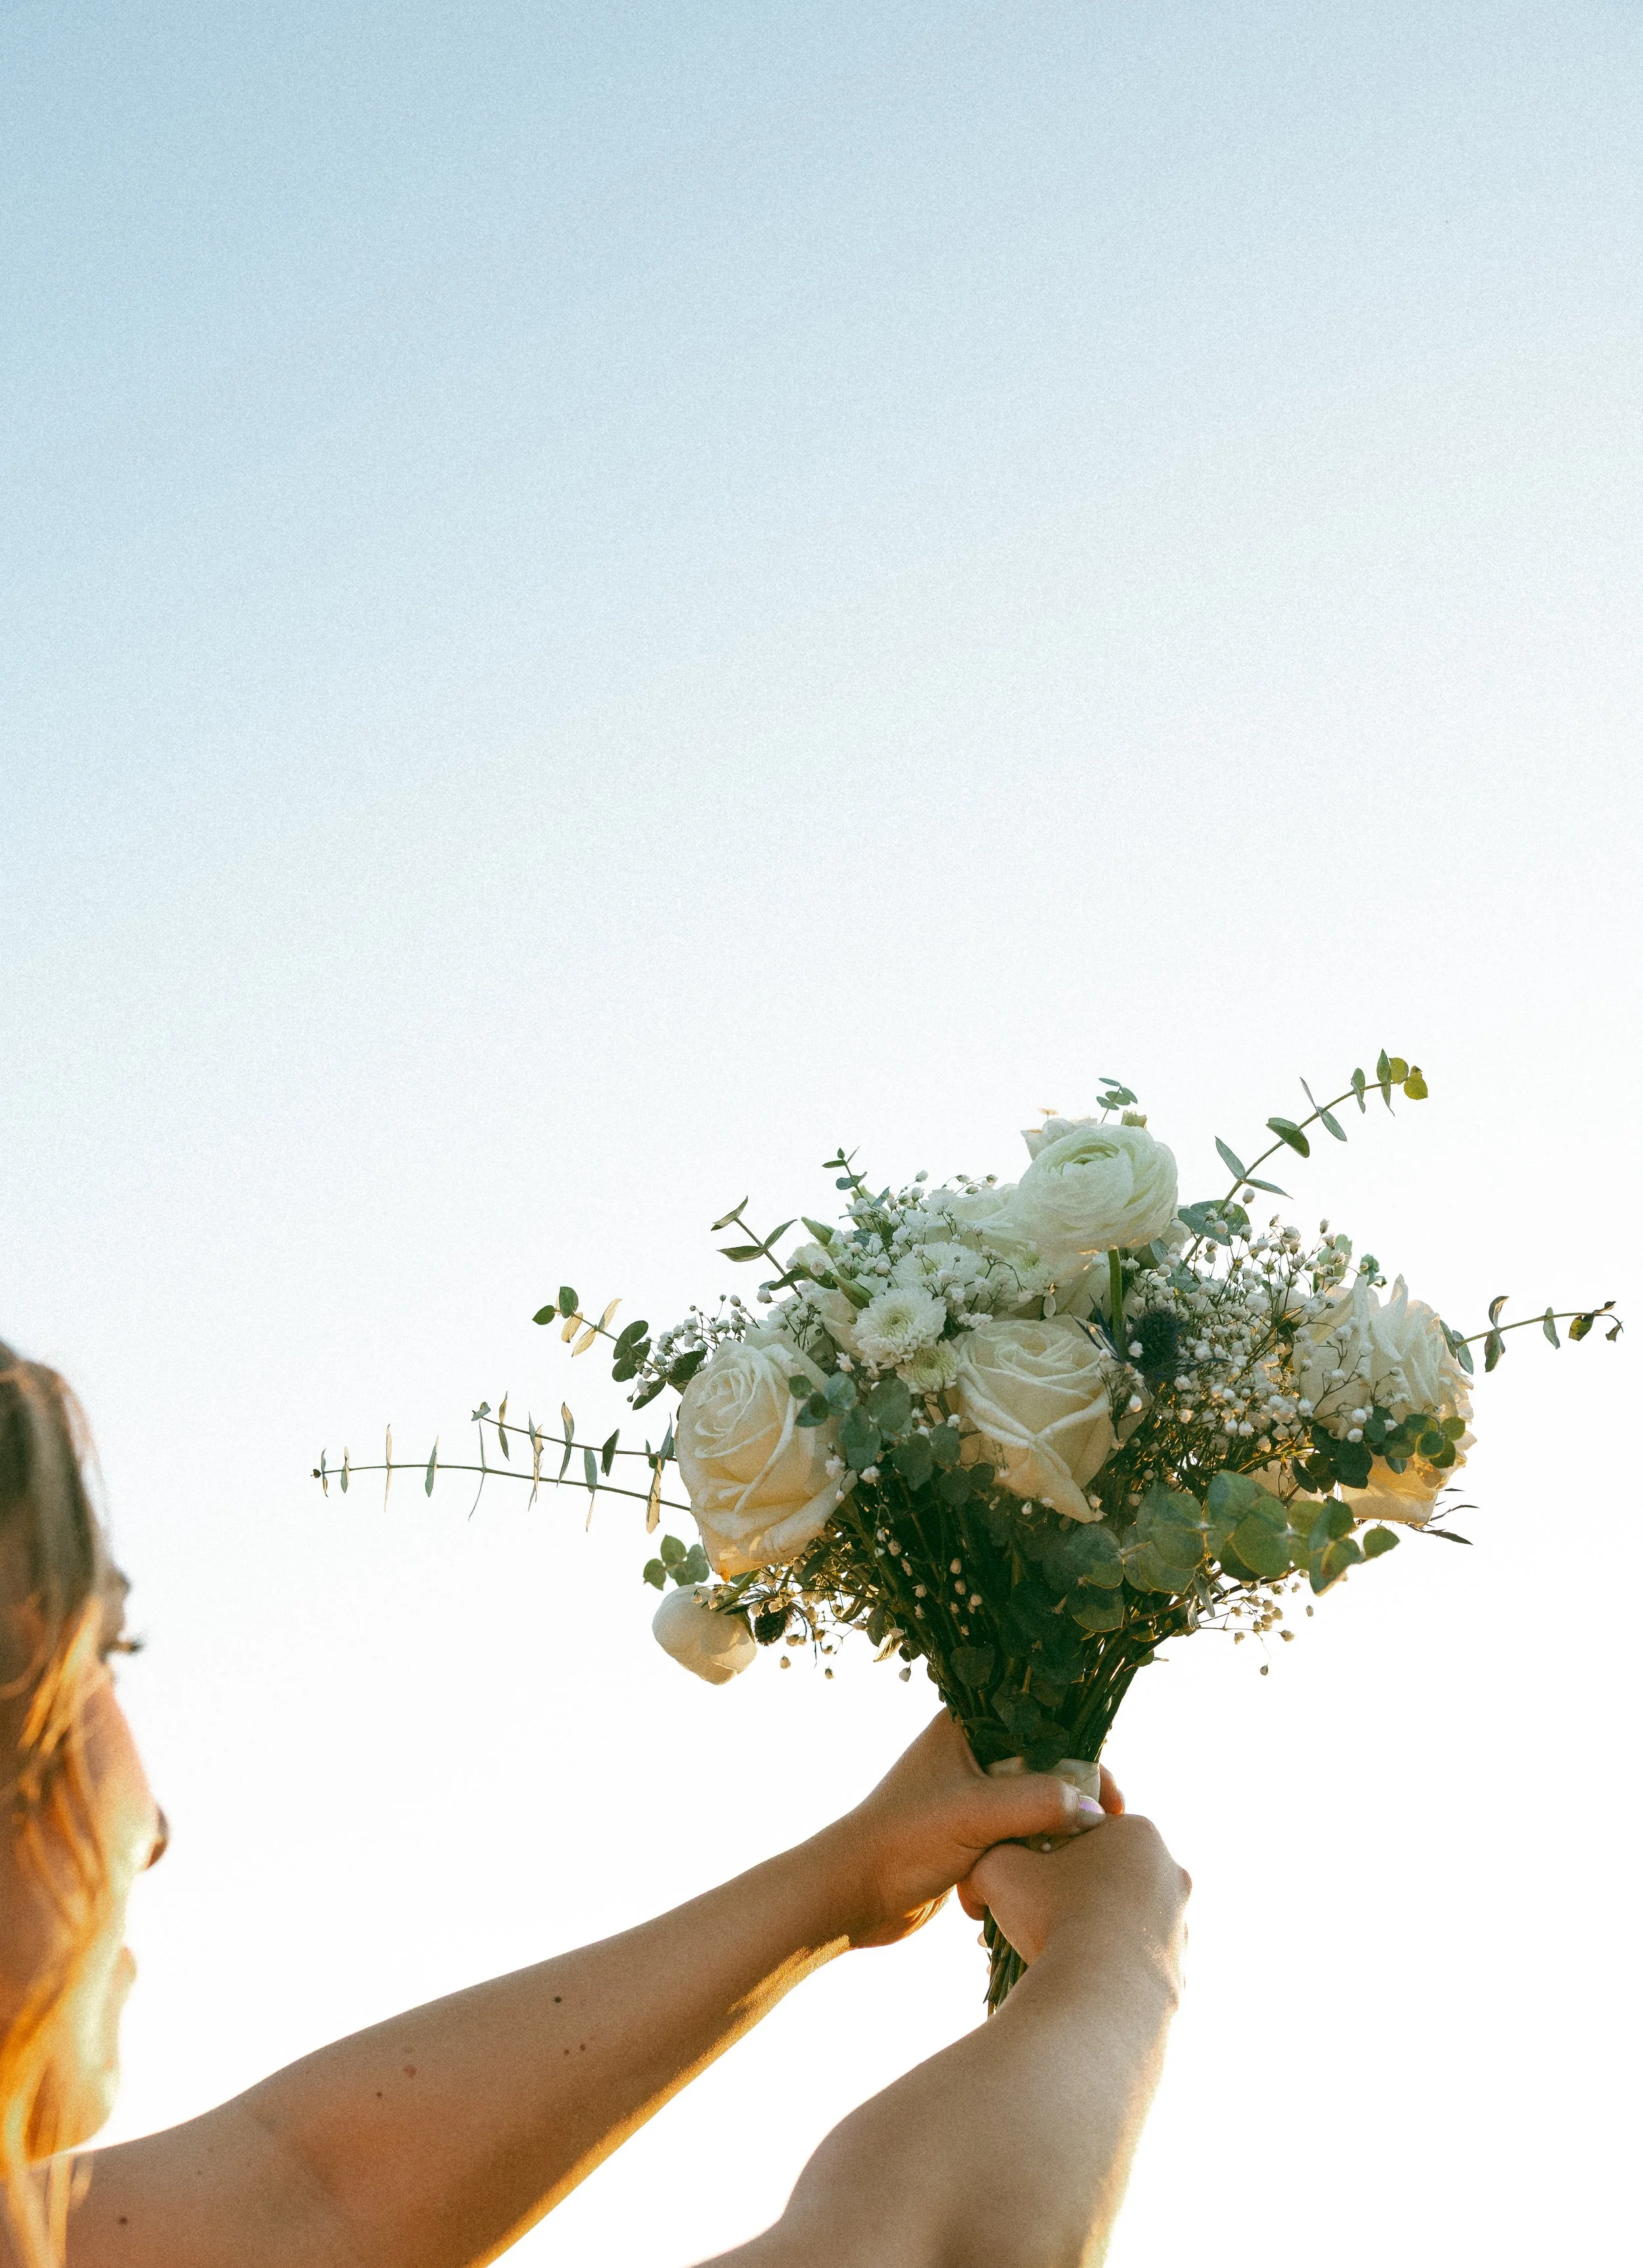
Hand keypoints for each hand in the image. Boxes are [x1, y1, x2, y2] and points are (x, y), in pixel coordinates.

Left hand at [818, 1712, 1122, 1949]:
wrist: (853, 1895)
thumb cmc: (903, 1842)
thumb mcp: (976, 1814)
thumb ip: (1039, 1802)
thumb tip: (1096, 1811)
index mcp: (967, 1726)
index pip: (1046, 1726)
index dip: (1085, 1758)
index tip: (1114, 1800)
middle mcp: (971, 1753)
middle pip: (1046, 1769)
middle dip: (1073, 1802)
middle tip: (1108, 1835)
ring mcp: (971, 1795)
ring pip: (1034, 1808)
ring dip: (1050, 1836)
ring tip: (1075, 1862)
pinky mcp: (971, 1834)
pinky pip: (1019, 1839)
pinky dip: (1029, 1858)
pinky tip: (1037, 1880)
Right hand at [958, 1809, 1190, 1975]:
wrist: (1097, 2000)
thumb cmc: (1051, 1917)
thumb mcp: (999, 1866)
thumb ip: (996, 1849)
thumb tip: (992, 1861)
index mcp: (1139, 1833)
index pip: (1085, 1832)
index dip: (1048, 1854)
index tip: (1026, 1881)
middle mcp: (1170, 1874)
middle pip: (1104, 1876)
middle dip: (1068, 1895)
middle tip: (1032, 1920)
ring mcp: (1180, 1925)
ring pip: (1118, 1920)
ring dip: (1086, 1932)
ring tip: (1048, 1956)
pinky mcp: (1179, 1972)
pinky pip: (1129, 1962)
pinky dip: (1104, 1968)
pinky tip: (1075, 1981)